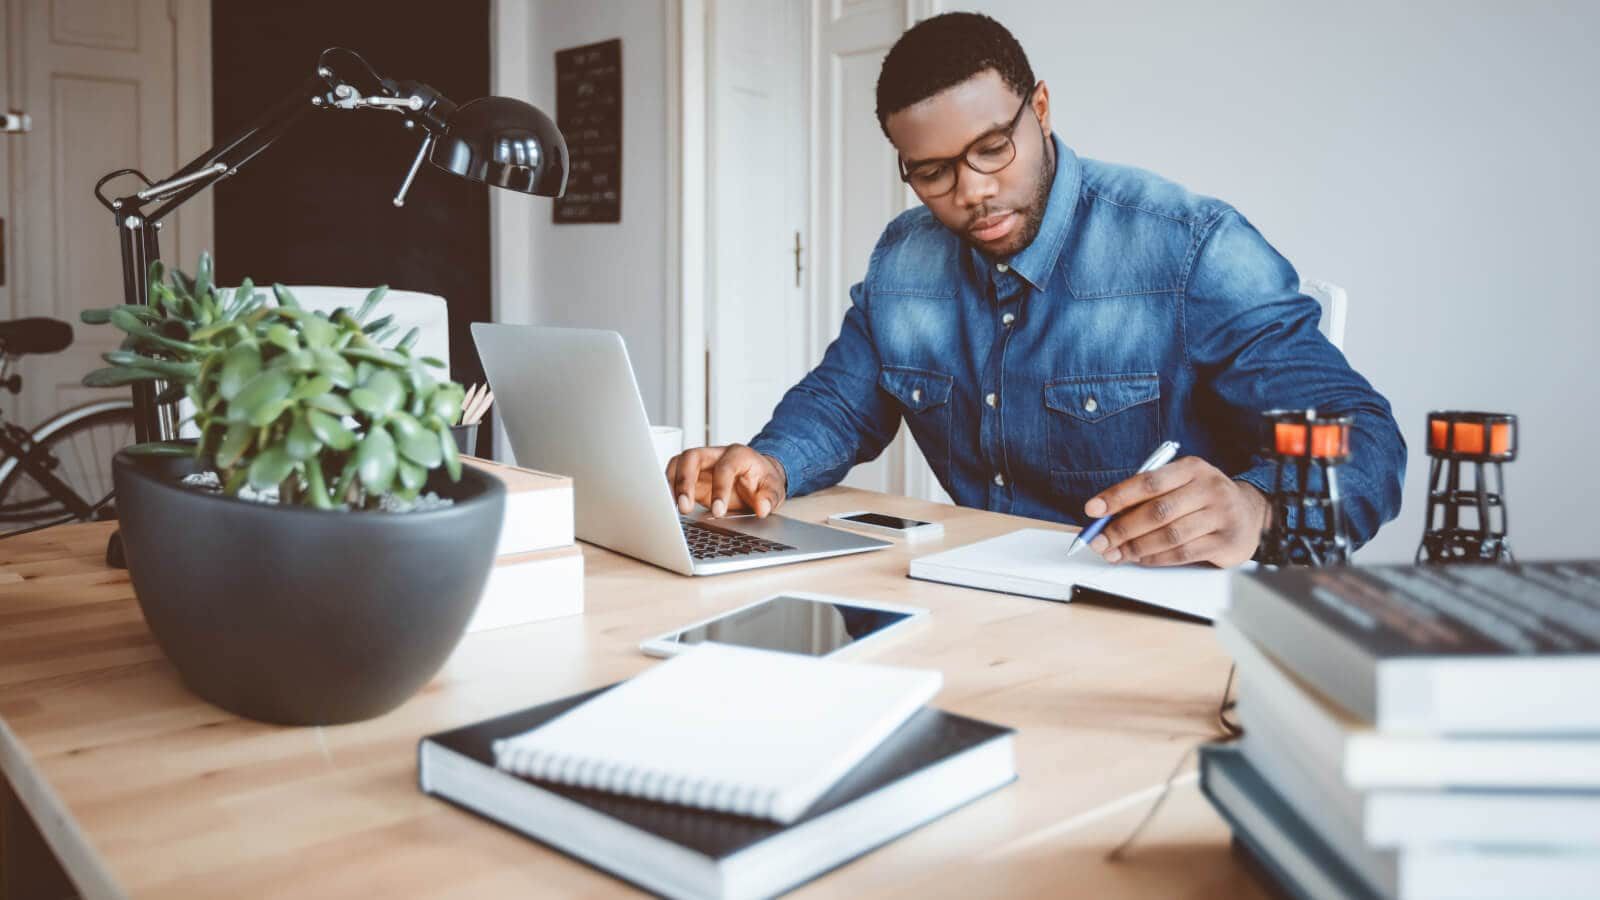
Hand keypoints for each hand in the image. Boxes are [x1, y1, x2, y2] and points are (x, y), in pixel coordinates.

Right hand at [666, 444, 787, 517]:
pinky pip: (674, 475)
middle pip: (692, 457)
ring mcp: (701, 463)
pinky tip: (670, 505)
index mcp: (738, 455)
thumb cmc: (764, 481)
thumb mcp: (774, 489)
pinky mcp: (691, 475)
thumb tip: (762, 508)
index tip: (718, 511)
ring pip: (678, 463)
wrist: (758, 478)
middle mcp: (716, 455)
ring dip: (673, 485)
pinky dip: (669, 489)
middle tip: (685, 507)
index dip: (720, 489)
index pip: (724, 468)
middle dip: (686, 482)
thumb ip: (769, 498)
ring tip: (674, 508)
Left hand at [1082, 456, 1268, 567]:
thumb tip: (1106, 516)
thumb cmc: (1204, 499)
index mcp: (1192, 468)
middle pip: (1156, 511)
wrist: (1250, 514)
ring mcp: (1221, 515)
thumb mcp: (1181, 486)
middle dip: (1121, 528)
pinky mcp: (1226, 541)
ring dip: (1135, 547)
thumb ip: (1148, 496)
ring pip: (1169, 535)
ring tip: (1115, 553)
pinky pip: (1183, 553)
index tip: (1092, 509)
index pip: (1148, 481)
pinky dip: (1156, 558)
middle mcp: (1209, 488)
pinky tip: (1140, 559)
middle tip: (1099, 541)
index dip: (1117, 496)